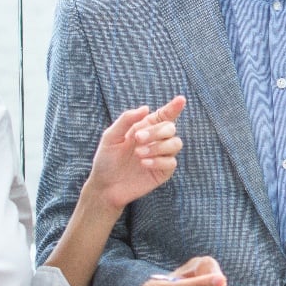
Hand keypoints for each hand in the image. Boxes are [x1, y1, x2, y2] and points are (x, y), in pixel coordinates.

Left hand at [85, 96, 185, 210]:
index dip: (174, 107)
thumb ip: (126, 120)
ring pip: (175, 144)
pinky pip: (171, 162)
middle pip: (170, 128)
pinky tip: (144, 164)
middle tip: (137, 138)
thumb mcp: (111, 136)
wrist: (105, 186)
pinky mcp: (163, 172)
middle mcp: (156, 140)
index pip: (164, 115)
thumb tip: (146, 108)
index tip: (181, 99)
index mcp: (145, 128)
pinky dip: (158, 161)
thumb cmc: (106, 160)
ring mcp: (161, 156)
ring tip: (139, 154)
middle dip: (156, 131)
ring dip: (158, 146)